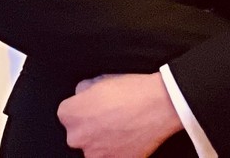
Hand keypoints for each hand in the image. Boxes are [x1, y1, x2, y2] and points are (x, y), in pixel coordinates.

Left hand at [55, 73, 181, 157]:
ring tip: (124, 128)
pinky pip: (111, 156)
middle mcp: (76, 137)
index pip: (67, 113)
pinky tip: (130, 137)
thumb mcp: (104, 78)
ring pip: (94, 148)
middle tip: (112, 117)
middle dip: (91, 127)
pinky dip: (118, 150)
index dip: (83, 107)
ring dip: (103, 141)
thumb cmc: (134, 89)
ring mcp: (94, 154)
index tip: (96, 106)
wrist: (162, 104)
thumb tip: (81, 95)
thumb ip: (84, 89)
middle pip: (78, 134)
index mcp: (71, 114)